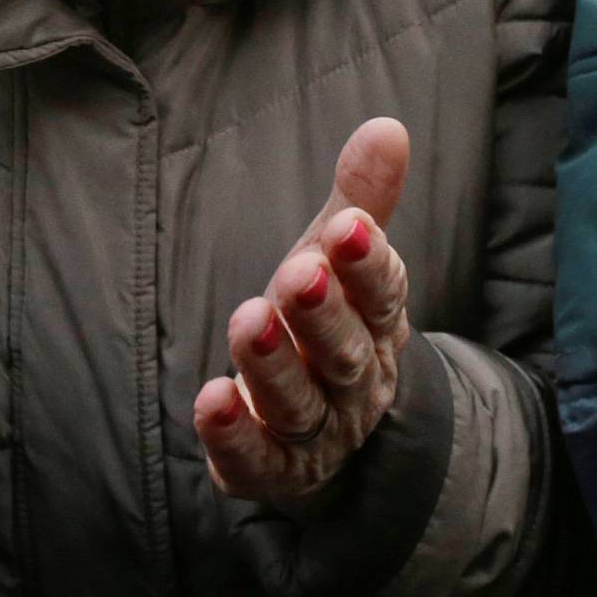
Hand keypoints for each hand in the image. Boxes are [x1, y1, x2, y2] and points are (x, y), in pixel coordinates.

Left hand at [195, 119, 411, 511]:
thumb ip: (360, 199)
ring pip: (301, 404)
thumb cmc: (324, 320)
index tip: (347, 226)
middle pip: (346, 352)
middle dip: (321, 313)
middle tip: (298, 271)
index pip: (385, 293)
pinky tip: (210, 400)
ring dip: (273, 365)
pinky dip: (234, 435)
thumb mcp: (337, 260)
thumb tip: (386, 126)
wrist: (323, 431)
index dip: (367, 262)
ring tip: (246, 319)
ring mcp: (317, 431)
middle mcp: (356, 380)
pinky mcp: (271, 470)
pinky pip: (257, 460)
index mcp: (379, 322)